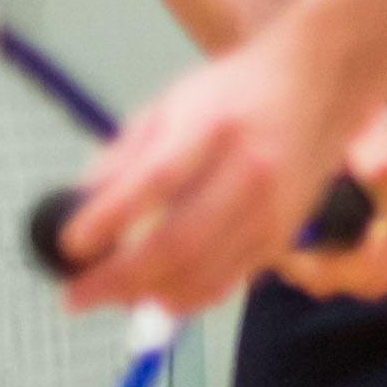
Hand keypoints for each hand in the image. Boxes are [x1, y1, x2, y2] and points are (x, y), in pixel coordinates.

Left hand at [57, 37, 386, 318]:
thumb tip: (79, 212)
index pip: (156, 180)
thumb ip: (123, 156)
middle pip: (178, 242)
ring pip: (203, 275)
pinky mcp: (283, 237)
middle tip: (77, 295)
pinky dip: (185, 298)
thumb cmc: (235, 94)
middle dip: (118, 278)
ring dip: (146, 297)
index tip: (69, 245)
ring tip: (109, 297)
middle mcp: (248, 171)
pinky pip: (227, 284)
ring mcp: (271, 210)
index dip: (108, 219)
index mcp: (213, 126)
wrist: (318, 88)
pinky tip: (154, 296)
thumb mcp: (170, 104)